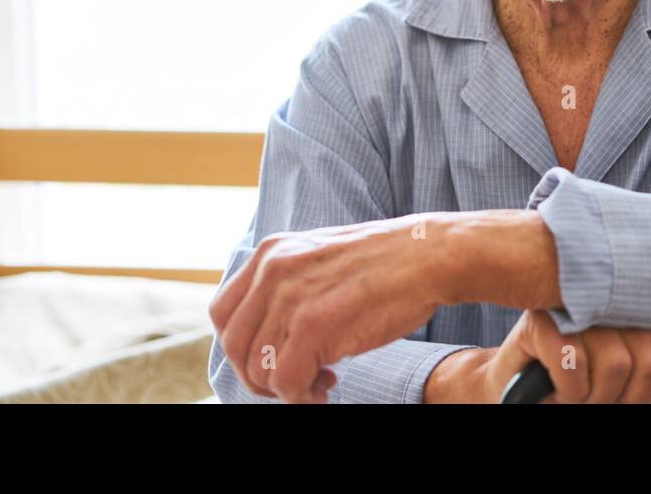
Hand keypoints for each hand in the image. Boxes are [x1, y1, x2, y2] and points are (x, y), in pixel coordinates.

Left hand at [208, 214, 443, 403]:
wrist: (427, 255)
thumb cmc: (383, 264)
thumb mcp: (318, 258)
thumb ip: (287, 284)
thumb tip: (267, 333)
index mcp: (269, 253)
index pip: (223, 314)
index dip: (242, 347)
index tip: (272, 359)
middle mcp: (271, 271)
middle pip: (234, 345)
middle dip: (259, 375)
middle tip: (295, 381)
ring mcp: (290, 297)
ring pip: (258, 369)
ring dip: (286, 389)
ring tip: (320, 383)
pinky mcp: (313, 325)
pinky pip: (286, 382)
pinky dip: (302, 397)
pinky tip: (326, 387)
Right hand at [459, 310, 650, 402]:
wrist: (511, 389)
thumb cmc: (572, 386)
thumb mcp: (623, 387)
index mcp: (633, 315)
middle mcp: (607, 303)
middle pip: (650, 360)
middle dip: (630, 399)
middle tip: (603, 402)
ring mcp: (573, 308)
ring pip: (614, 363)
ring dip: (595, 398)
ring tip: (578, 397)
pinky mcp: (541, 320)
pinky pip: (574, 363)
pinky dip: (569, 391)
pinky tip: (556, 389)